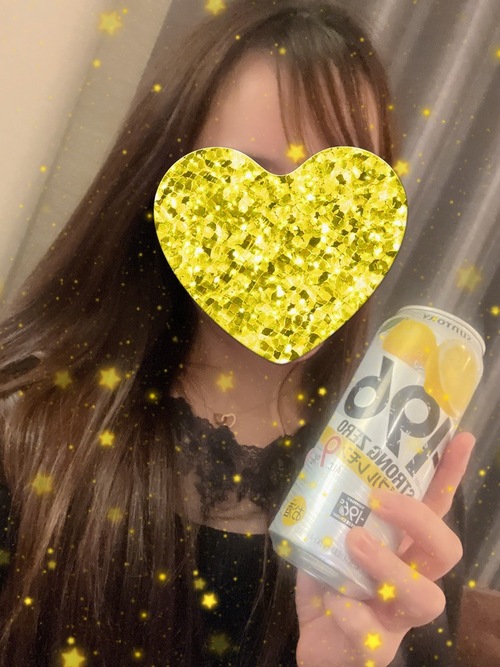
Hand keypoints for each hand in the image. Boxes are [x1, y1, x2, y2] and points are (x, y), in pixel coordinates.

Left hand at [294, 432, 474, 666]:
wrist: (318, 645)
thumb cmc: (330, 586)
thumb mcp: (325, 540)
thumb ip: (328, 508)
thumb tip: (318, 454)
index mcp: (404, 548)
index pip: (435, 507)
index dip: (449, 474)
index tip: (460, 437)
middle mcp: (412, 578)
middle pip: (446, 549)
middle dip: (417, 520)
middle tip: (376, 500)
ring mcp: (399, 616)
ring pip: (425, 596)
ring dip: (388, 565)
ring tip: (354, 543)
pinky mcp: (377, 647)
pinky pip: (373, 631)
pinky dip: (349, 610)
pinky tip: (332, 599)